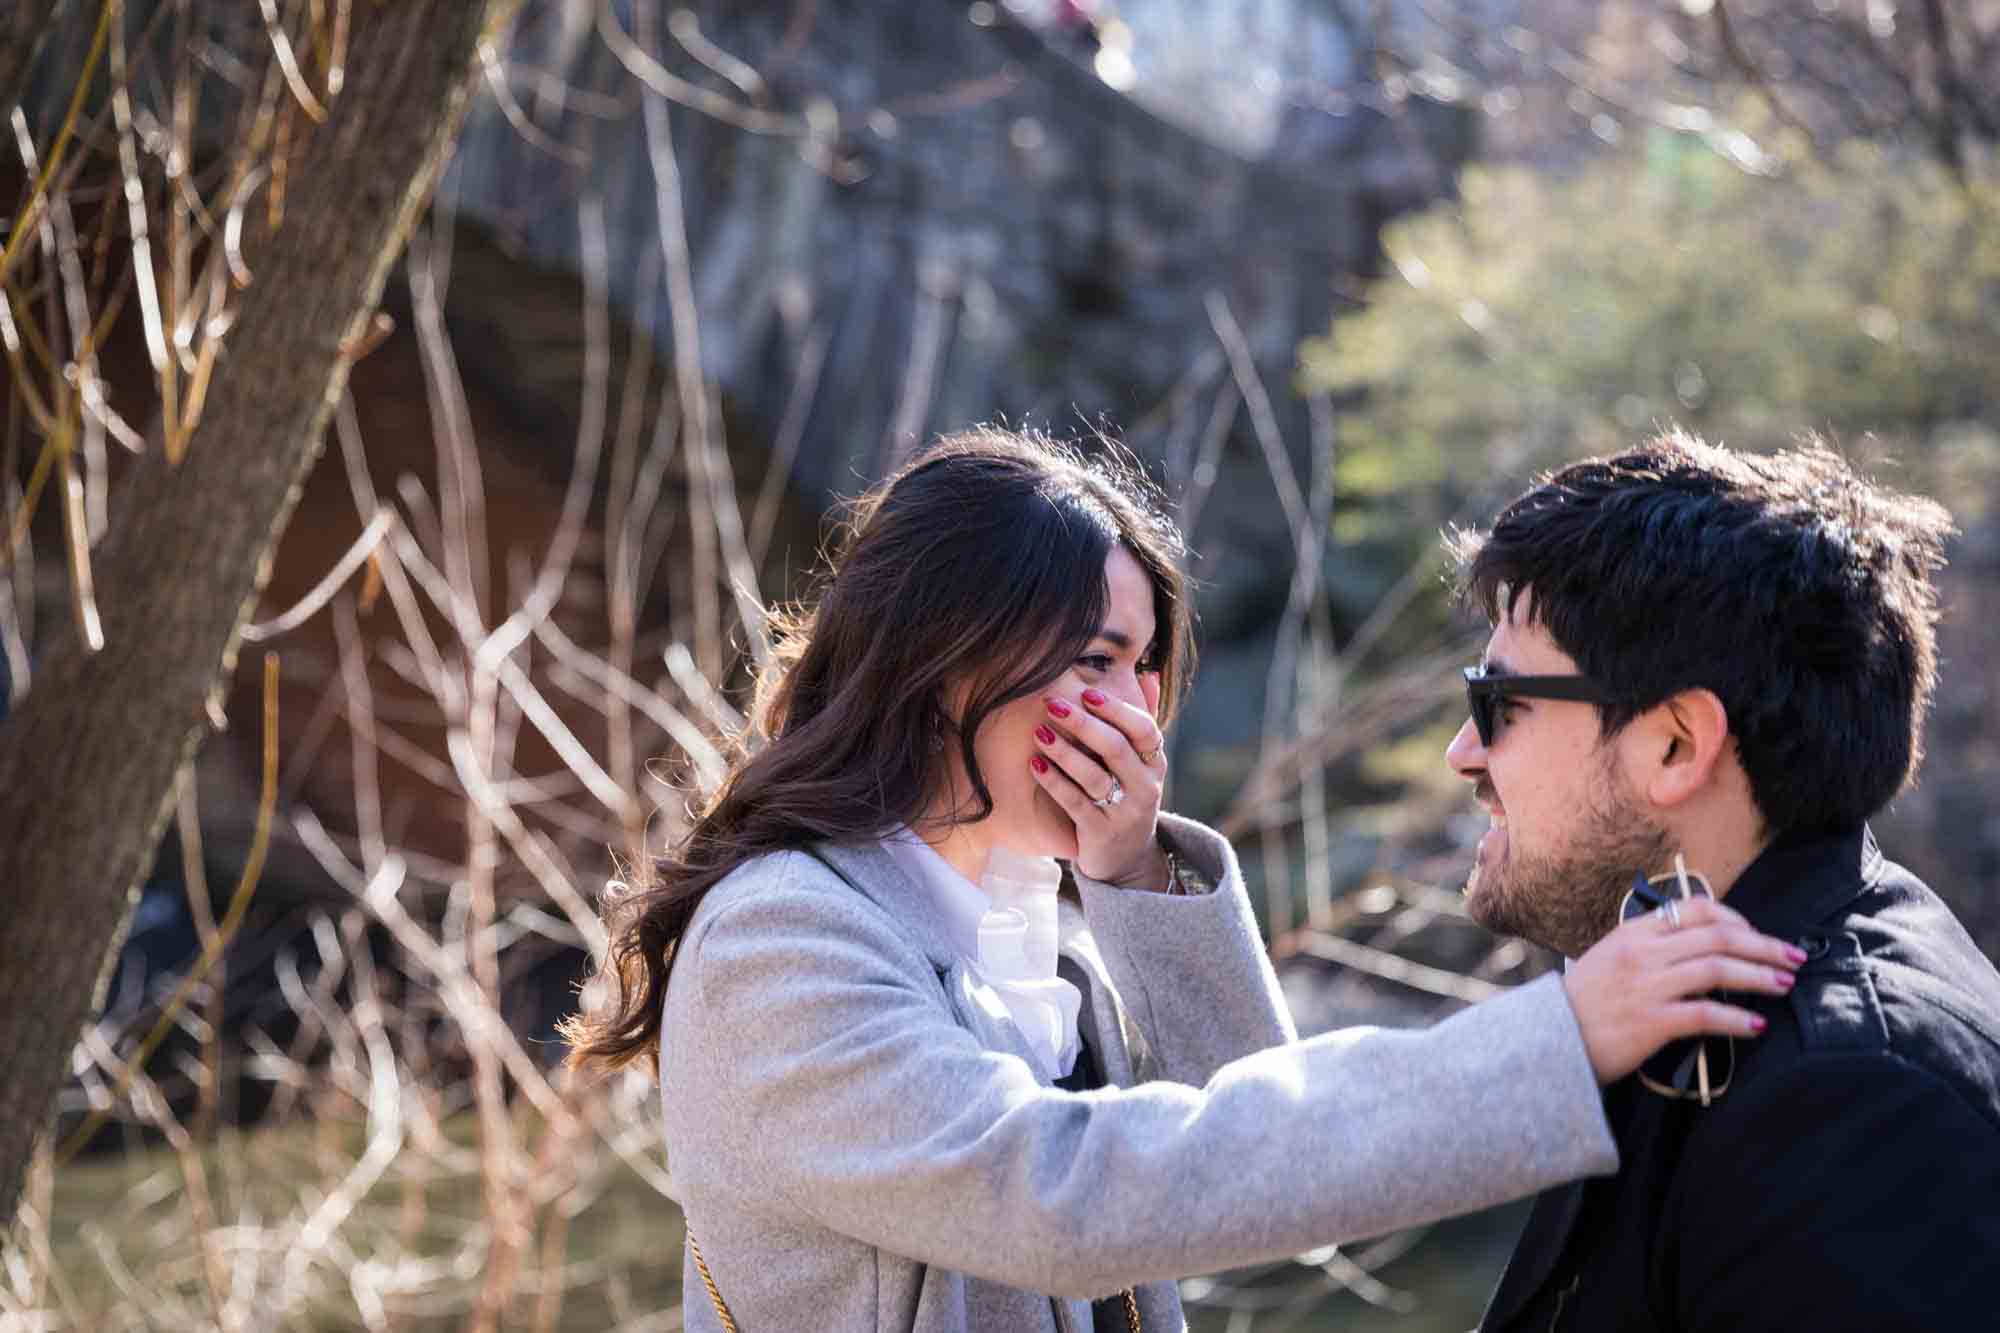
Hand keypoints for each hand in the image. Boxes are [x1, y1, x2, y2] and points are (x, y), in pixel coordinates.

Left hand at [1029, 674, 1169, 888]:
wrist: (1127, 861)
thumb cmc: (1127, 798)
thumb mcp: (1142, 764)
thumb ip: (1143, 720)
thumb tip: (1148, 673)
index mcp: (1155, 764)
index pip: (1145, 730)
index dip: (1117, 710)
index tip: (1087, 692)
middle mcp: (1145, 787)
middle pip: (1116, 749)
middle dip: (1083, 724)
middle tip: (1053, 704)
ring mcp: (1124, 813)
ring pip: (1094, 777)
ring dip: (1064, 752)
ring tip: (1039, 732)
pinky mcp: (1100, 833)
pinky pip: (1075, 803)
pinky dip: (1054, 782)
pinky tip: (1034, 764)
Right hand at [1563, 895, 1804, 1083]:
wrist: (1548, 1040)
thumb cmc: (1583, 1003)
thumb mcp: (1610, 959)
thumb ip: (1649, 948)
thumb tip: (1699, 948)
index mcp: (1633, 932)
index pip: (1695, 909)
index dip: (1736, 918)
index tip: (1757, 935)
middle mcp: (1642, 953)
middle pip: (1718, 936)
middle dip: (1764, 945)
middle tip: (1793, 957)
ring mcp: (1646, 986)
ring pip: (1718, 970)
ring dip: (1759, 976)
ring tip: (1783, 985)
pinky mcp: (1650, 1022)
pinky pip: (1705, 1014)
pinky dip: (1737, 1018)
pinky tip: (1756, 1025)